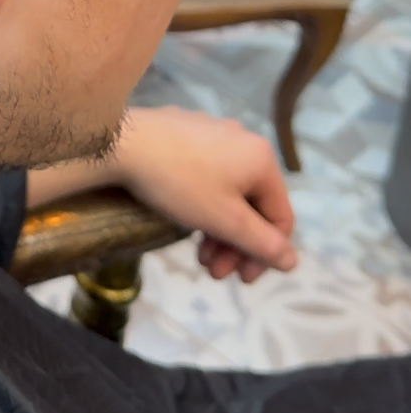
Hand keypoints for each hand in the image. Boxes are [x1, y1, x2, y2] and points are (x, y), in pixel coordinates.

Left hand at [111, 106, 296, 283]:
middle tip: (213, 272)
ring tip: (198, 257)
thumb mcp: (225, 221)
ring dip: (217, 230)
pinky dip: (202, 204)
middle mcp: (242, 140)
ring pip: (227, 193)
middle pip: (252, 206)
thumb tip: (291, 260)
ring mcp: (212, 133)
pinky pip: (206, 175)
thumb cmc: (179, 182)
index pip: (280, 217)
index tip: (242, 280)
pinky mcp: (184, 132)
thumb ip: (262, 244)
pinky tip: (184, 222)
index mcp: (261, 158)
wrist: (119, 142)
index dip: (266, 255)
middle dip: (235, 245)